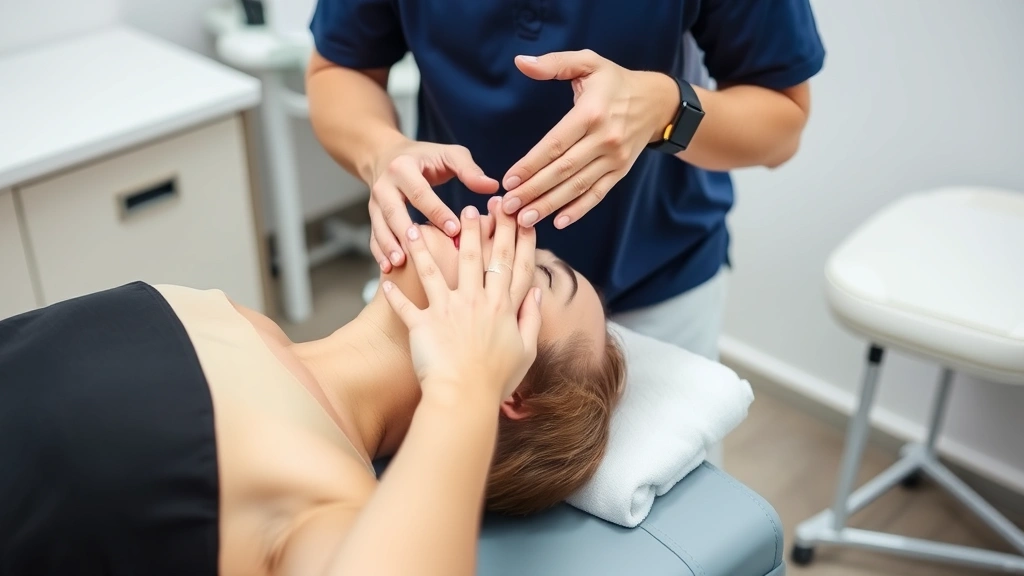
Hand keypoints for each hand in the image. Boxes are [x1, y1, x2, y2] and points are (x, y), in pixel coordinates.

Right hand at [369, 140, 499, 271]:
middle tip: (419, 250)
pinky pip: (374, 236)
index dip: (437, 212)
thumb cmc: (425, 158)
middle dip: (406, 232)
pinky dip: (379, 252)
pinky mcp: (372, 216)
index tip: (455, 231)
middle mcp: (384, 185)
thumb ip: (469, 169)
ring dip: (388, 245)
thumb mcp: (448, 155)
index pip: (421, 192)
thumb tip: (491, 186)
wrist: (386, 156)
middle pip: (393, 211)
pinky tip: (389, 267)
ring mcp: (374, 202)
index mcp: (403, 167)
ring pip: (380, 226)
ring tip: (400, 263)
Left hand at [381, 201, 542, 404]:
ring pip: (435, 270)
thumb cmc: (496, 380)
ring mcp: (447, 311)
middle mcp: (476, 302)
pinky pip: (404, 305)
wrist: (464, 398)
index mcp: (503, 308)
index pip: (513, 264)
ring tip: (417, 226)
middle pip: (477, 256)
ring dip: (425, 246)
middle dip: (476, 228)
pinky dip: (394, 292)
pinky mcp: (423, 324)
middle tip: (472, 207)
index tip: (517, 217)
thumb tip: (537, 294)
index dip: (517, 238)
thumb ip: (531, 319)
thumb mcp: (526, 351)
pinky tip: (384, 277)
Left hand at [501, 50, 677, 228]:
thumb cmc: (614, 82)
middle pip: (564, 170)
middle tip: (509, 206)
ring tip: (525, 220)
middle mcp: (605, 139)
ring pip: (578, 186)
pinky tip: (558, 221)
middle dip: (534, 190)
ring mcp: (615, 159)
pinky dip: (579, 210)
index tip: (509, 179)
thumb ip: (554, 63)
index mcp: (592, 113)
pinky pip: (597, 194)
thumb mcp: (587, 63)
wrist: (657, 102)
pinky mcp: (621, 172)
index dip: (531, 164)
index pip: (556, 144)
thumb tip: (521, 62)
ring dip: (550, 205)